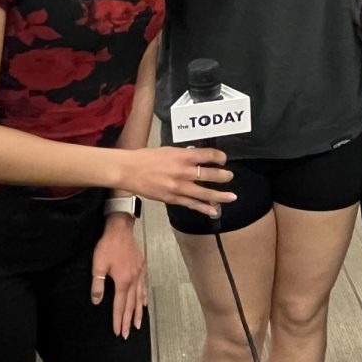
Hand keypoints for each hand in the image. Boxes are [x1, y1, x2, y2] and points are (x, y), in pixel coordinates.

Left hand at [91, 217, 145, 337]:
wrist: (120, 230)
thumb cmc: (107, 247)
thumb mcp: (98, 265)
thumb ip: (98, 284)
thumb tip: (97, 302)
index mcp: (123, 281)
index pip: (120, 305)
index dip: (118, 319)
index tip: (117, 332)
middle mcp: (134, 280)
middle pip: (131, 304)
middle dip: (128, 320)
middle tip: (127, 334)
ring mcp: (140, 274)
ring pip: (140, 297)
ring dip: (138, 312)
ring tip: (137, 325)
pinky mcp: (142, 267)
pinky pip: (144, 286)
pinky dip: (144, 297)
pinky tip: (144, 303)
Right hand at [116, 146, 235, 214]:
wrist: (129, 170)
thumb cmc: (147, 157)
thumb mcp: (168, 150)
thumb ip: (184, 155)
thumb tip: (198, 157)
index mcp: (182, 156)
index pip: (208, 156)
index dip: (219, 157)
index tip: (223, 159)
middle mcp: (182, 172)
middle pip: (209, 175)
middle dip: (223, 176)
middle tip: (230, 176)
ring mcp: (178, 187)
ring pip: (204, 193)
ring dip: (220, 196)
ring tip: (232, 197)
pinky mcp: (172, 198)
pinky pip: (191, 204)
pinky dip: (204, 208)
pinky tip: (214, 211)